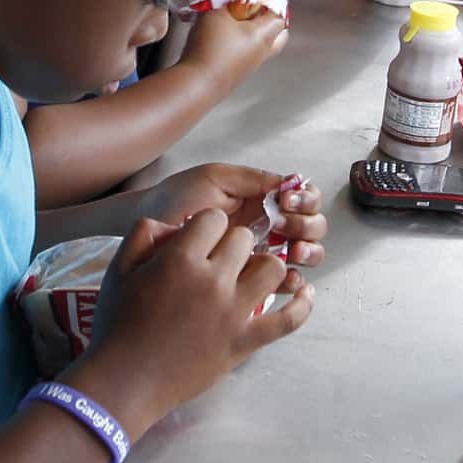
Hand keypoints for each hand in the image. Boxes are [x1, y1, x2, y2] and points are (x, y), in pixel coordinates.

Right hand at [71, 208, 315, 430]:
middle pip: (244, 239)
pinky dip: (301, 305)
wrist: (126, 380)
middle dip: (231, 244)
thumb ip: (143, 234)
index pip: (214, 219)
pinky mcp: (245, 342)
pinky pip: (288, 320)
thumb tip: (172, 224)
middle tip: (218, 261)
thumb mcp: (118, 270)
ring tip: (249, 275)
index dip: (207, 226)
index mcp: (181, 259)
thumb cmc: (117, 325)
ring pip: (273, 268)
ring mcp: (234, 312)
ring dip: (263, 266)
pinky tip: (304, 293)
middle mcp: (213, 280)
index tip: (200, 240)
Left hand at [133, 165, 326, 270]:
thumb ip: (253, 179)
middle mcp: (268, 225)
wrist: (149, 228)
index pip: (304, 198)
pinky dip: (294, 281)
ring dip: (308, 251)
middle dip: (307, 226)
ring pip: (305, 254)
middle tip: (283, 226)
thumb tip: (291, 183)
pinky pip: (284, 283)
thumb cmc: (177, 199)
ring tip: (291, 252)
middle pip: (313, 227)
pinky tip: (287, 278)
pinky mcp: (250, 280)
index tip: (286, 203)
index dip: (305, 201)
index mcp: (263, 199)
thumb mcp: (215, 179)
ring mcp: (262, 253)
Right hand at [177, 0, 287, 86]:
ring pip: (260, 45)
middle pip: (277, 34)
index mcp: (264, 35)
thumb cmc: (211, 48)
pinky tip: (219, 35)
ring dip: (251, 32)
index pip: (280, 15)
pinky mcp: (236, 73)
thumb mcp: (211, 14)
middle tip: (254, 7)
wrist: (197, 83)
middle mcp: (262, 52)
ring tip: (233, 17)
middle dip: (267, 19)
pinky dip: (237, 43)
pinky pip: (244, 54)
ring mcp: (250, 65)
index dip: (274, 1)